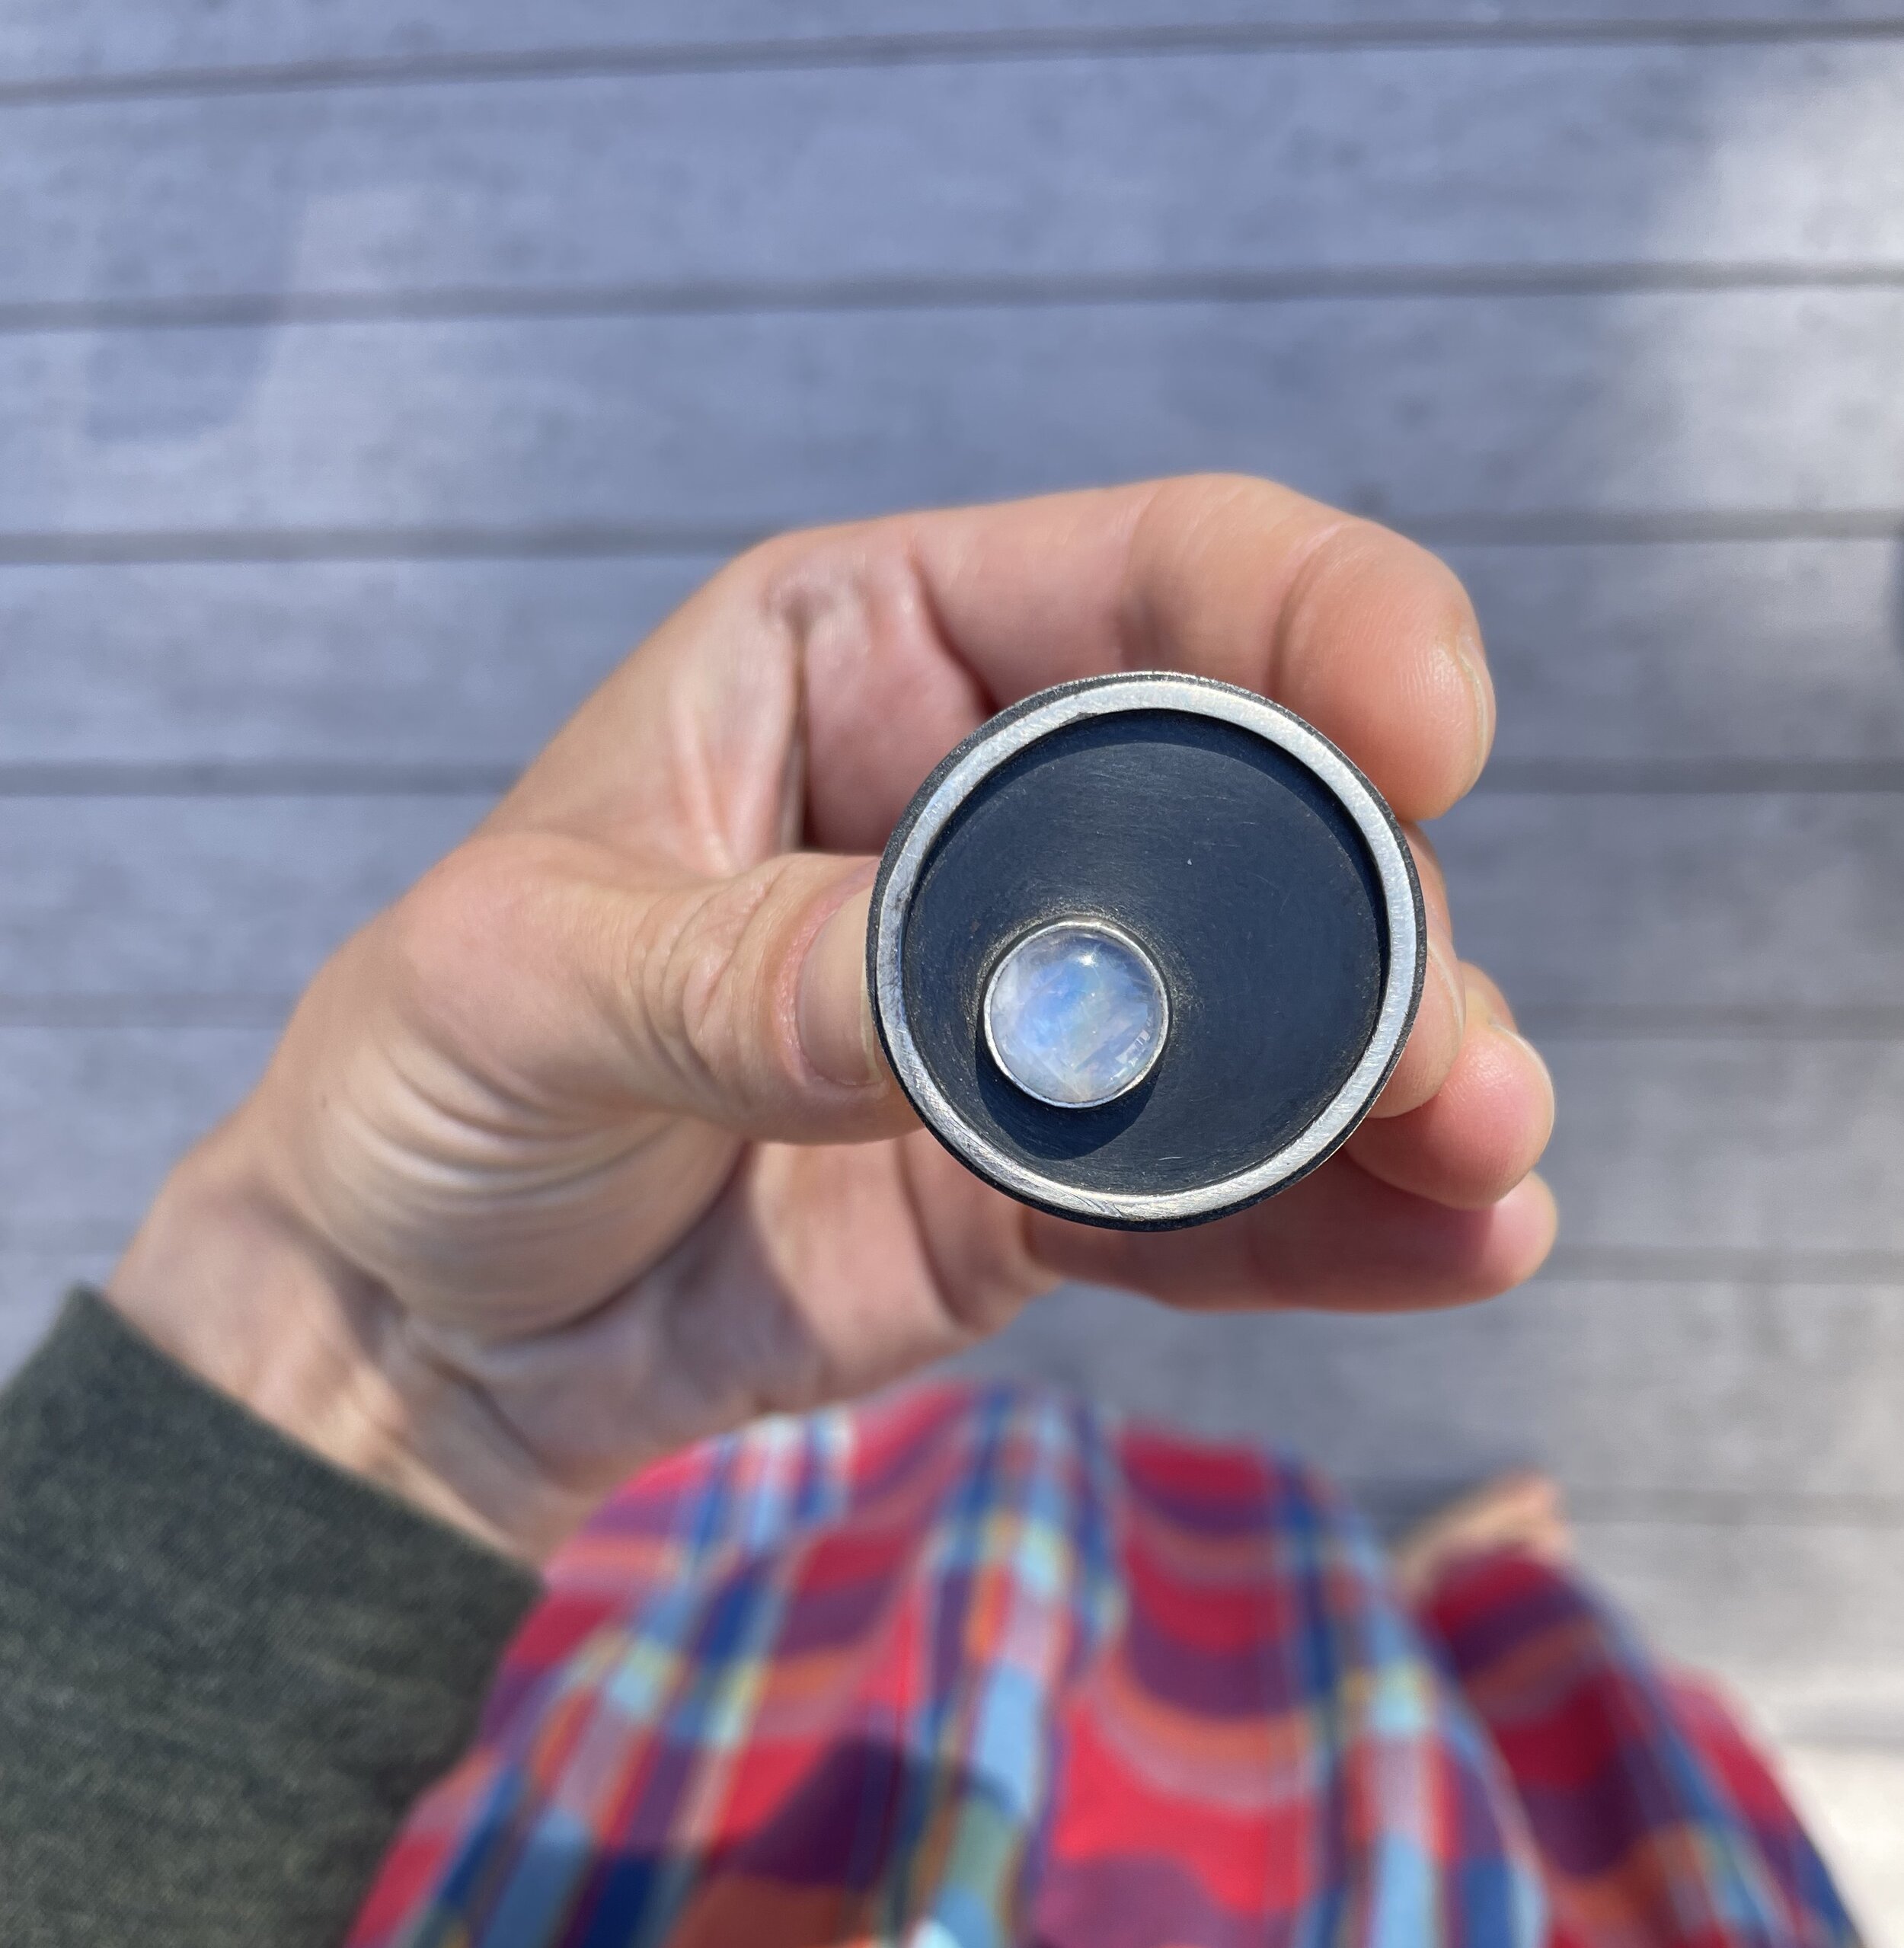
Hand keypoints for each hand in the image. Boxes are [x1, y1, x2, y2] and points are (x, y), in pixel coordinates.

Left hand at [111, 477, 1553, 1559]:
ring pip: (1283, 1022)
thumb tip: (978, 1002)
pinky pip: (1224, 1203)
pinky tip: (1462, 1245)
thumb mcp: (531, 986)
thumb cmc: (432, 1085)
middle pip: (1264, 817)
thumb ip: (748, 978)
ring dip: (1406, 1084)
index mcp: (872, 663)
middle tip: (1438, 1050)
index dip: (1315, 624)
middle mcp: (993, 823)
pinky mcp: (1053, 1198)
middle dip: (1380, 915)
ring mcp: (1045, 1020)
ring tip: (1487, 1162)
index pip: (1149, 588)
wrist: (416, 1330)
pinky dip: (1340, 1226)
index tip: (1426, 729)